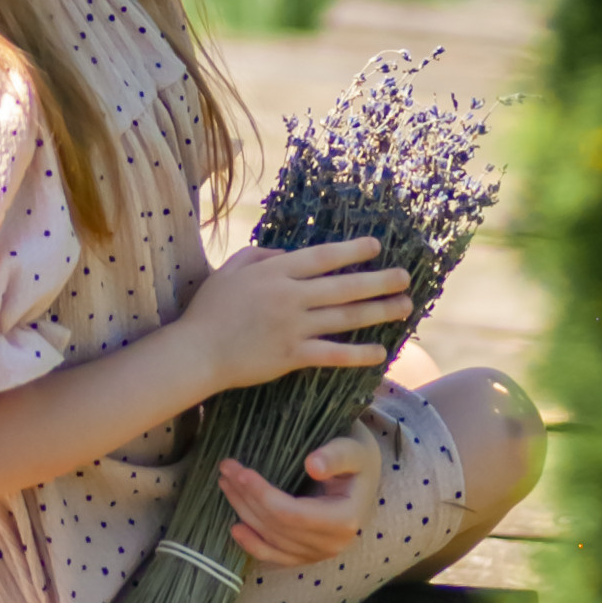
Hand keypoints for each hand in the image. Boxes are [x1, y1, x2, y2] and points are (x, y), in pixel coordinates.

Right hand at [176, 238, 411, 397]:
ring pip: (345, 317)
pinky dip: (359, 354)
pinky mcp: (292, 356)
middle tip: (405, 277)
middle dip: (379, 281)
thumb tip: (287, 253)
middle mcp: (289, 296)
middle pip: (344, 286)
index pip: (322, 257)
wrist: (197, 352)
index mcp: (274, 271)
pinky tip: (381, 352)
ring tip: (404, 306)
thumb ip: (258, 254)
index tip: (376, 246)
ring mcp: (292, 327)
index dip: (352, 251)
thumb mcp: (230, 270)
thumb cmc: (209, 310)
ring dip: (379, 312)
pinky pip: (333, 354)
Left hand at [220, 426, 383, 568]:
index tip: (241, 472)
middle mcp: (332, 544)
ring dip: (244, 513)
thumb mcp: (353, 449)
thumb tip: (313, 464)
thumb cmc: (357, 458)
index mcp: (345, 519)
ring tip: (226, 484)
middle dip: (247, 498)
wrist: (364, 477)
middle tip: (226, 469)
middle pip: (277, 527)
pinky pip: (276, 557)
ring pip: (271, 540)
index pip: (293, 514)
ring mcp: (319, 554)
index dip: (263, 496)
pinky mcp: (307, 556)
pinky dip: (253, 545)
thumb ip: (336, 456)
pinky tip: (235, 528)